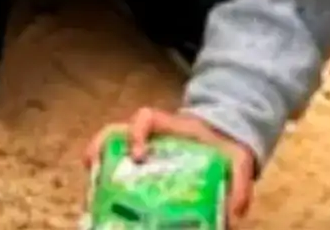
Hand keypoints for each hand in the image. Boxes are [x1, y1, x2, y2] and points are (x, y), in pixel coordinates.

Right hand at [86, 107, 258, 220]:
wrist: (220, 147)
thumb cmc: (223, 151)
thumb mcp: (236, 160)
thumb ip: (240, 180)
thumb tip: (235, 211)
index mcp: (170, 128)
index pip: (146, 118)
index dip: (137, 132)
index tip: (138, 155)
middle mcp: (150, 138)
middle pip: (116, 132)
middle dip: (102, 147)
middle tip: (93, 167)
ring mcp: (142, 152)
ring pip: (110, 149)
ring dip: (98, 165)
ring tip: (90, 192)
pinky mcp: (140, 170)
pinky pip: (117, 171)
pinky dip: (106, 185)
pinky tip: (100, 206)